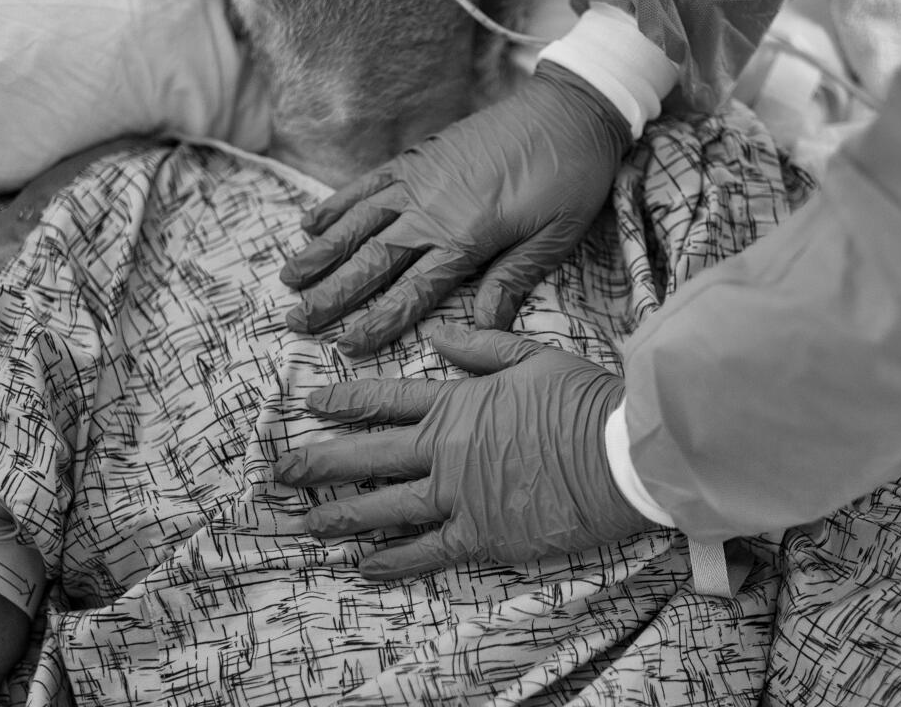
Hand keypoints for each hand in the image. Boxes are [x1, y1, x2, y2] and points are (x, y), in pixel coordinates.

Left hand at [276, 326, 652, 578]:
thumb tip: (435, 331)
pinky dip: (392, 560)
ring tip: (302, 522)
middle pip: (367, 454)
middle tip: (277, 471)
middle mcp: (446, 448)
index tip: (308, 403)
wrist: (622, 453)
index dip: (342, 399)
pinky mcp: (483, 534)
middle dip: (317, 462)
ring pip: (384, 506)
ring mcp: (459, 495)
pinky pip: (426, 550)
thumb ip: (480, 345)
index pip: (386, 398)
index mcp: (458, 401)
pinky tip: (362, 568)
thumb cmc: (585, 400)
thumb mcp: (533, 356)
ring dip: (338, 515)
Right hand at [281, 62, 630, 356]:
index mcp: (466, 237)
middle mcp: (430, 209)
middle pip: (370, 261)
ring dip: (320, 253)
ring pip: (357, 223)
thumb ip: (512, 280)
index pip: (411, 291)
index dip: (376, 321)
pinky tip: (310, 222)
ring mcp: (418, 179)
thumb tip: (481, 327)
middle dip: (331, 295)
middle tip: (294, 321)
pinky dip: (337, 203)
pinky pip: (367, 184)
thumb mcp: (555, 238)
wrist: (571, 107)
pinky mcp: (419, 156)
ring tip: (287, 279)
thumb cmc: (571, 176)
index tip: (344, 345)